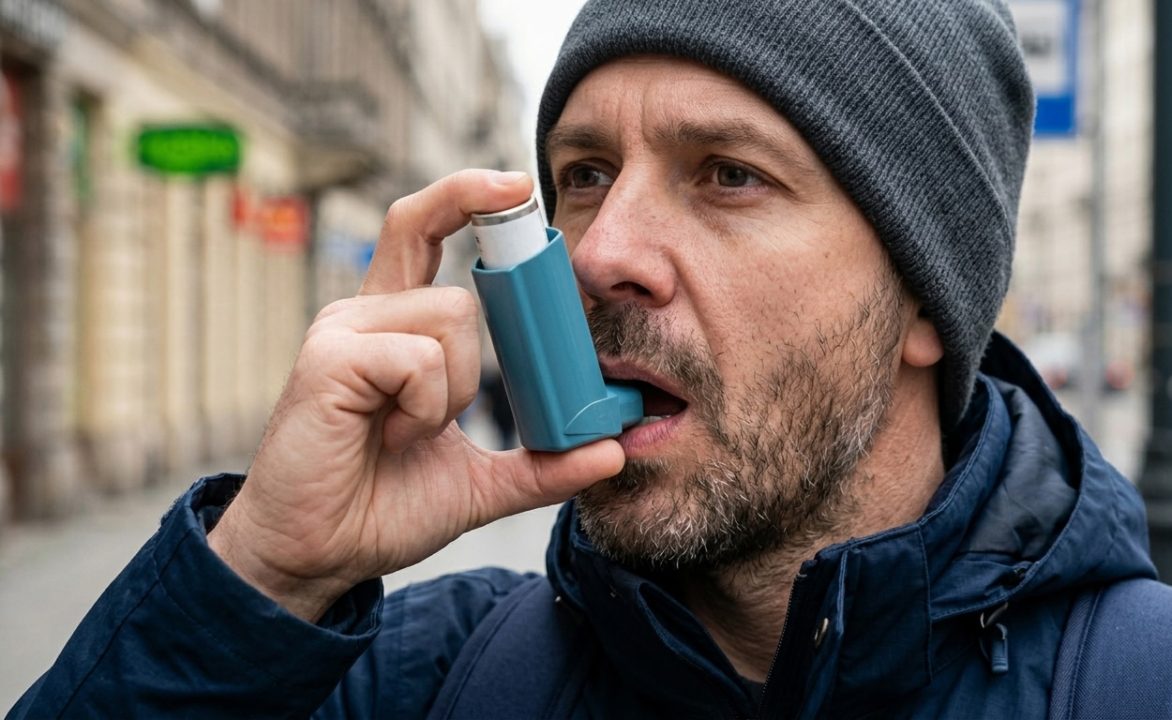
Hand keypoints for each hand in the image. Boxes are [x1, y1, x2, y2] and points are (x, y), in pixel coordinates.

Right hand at [208, 170, 623, 621]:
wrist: (317, 556)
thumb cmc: (381, 507)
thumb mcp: (477, 484)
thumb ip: (540, 464)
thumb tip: (611, 452)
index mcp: (394, 326)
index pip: (425, 228)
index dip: (466, 194)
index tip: (519, 184)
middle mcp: (364, 312)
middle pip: (453, 273)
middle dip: (482, 328)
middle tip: (465, 384)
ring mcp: (342, 330)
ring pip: (452, 319)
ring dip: (454, 391)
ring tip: (410, 433)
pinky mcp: (329, 358)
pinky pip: (420, 358)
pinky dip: (427, 405)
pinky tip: (392, 435)